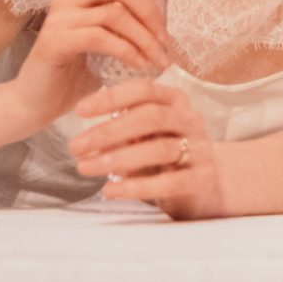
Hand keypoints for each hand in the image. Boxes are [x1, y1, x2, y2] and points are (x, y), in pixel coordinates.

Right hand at [9, 0, 174, 126]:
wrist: (40, 102)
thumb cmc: (81, 66)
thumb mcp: (116, 30)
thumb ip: (140, 0)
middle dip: (150, 8)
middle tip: (166, 38)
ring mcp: (58, 17)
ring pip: (114, 12)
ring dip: (145, 38)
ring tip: (159, 59)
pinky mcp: (54, 41)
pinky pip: (100, 37)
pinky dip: (128, 51)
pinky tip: (140, 65)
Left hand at [69, 79, 224, 218]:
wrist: (207, 184)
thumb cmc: (165, 154)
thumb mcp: (145, 135)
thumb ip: (122, 130)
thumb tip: (86, 137)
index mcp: (175, 101)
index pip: (144, 90)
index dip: (111, 97)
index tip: (78, 109)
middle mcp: (191, 120)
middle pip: (152, 117)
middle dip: (109, 131)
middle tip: (75, 146)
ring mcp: (200, 149)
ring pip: (160, 149)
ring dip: (117, 158)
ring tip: (85, 168)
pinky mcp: (202, 178)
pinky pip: (169, 182)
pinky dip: (136, 187)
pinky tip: (109, 191)